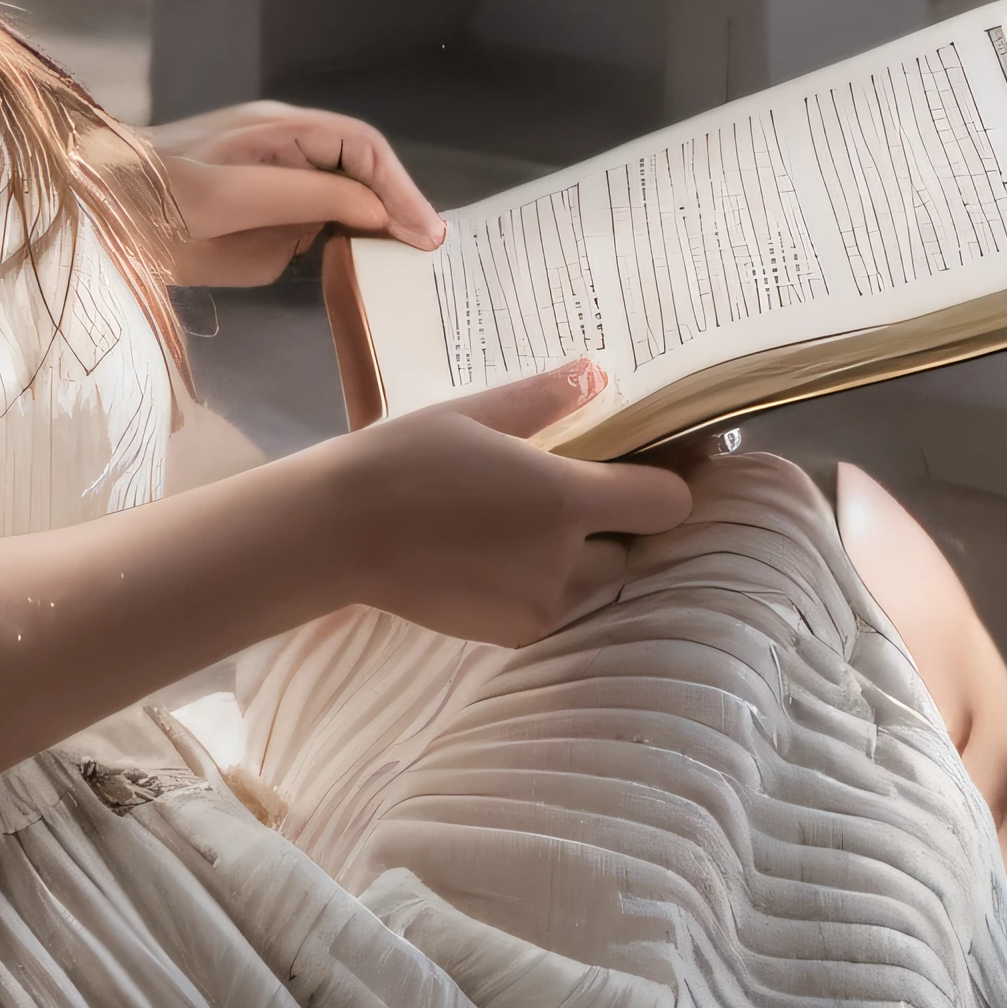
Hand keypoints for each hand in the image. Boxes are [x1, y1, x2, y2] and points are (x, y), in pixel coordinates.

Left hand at [138, 99, 447, 286]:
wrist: (99, 219)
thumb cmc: (155, 195)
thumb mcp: (234, 194)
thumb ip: (310, 196)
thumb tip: (378, 210)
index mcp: (282, 131)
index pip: (362, 148)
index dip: (398, 187)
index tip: (424, 232)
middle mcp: (288, 154)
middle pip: (363, 172)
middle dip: (399, 208)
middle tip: (431, 253)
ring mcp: (278, 190)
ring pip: (348, 202)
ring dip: (379, 231)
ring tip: (411, 267)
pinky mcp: (265, 229)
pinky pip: (319, 234)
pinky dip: (349, 252)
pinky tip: (366, 276)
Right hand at [297, 359, 695, 650]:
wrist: (338, 534)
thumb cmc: (403, 460)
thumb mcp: (474, 413)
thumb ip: (545, 398)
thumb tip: (597, 373)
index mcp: (565, 500)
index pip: (667, 503)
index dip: (669, 482)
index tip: (650, 465)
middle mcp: (564, 561)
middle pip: (634, 547)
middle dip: (614, 524)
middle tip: (572, 492)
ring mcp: (539, 605)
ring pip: (594, 582)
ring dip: (580, 558)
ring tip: (527, 524)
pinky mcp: (511, 634)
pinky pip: (554, 608)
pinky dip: (544, 585)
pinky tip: (499, 554)